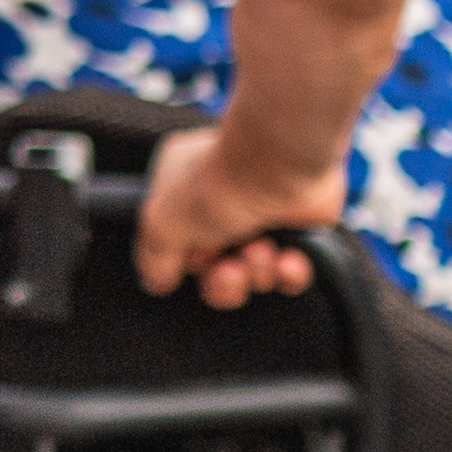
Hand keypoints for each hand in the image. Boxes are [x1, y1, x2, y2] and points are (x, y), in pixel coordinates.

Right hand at [136, 122, 339, 306]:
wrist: (283, 169)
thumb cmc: (219, 185)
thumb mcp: (162, 224)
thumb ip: (153, 258)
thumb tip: (157, 282)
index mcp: (180, 190)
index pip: (178, 244)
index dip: (189, 264)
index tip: (197, 263)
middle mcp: (220, 203)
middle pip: (216, 268)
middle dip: (225, 280)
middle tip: (230, 269)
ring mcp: (261, 217)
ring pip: (253, 275)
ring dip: (256, 271)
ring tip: (260, 249)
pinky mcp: (299, 230)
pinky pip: (290, 272)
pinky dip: (289, 273)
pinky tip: (286, 258)